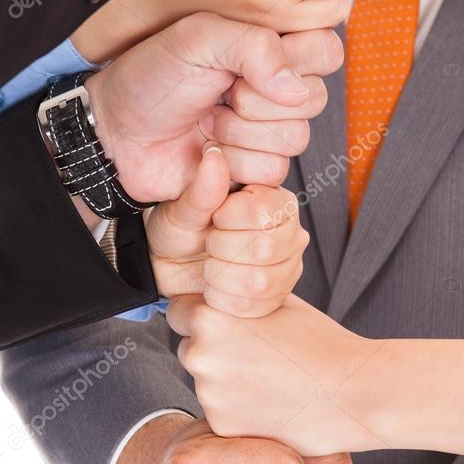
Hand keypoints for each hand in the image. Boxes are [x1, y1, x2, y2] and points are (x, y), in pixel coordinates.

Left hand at [83, 13, 341, 203]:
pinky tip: (206, 150)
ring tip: (207, 121)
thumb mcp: (198, 38)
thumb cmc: (151, 78)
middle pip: (314, 99)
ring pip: (295, 138)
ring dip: (240, 133)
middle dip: (256, 99)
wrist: (117, 133)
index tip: (249, 61)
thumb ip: (256, 45)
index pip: (326, 51)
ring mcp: (267, 132)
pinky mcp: (255, 170)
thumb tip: (296, 88)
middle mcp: (277, 90)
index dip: (297, 59)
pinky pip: (274, 171)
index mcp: (271, 48)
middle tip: (218, 93)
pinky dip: (232, 162)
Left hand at [147, 144, 309, 316]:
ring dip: (221, 276)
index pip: (262, 211)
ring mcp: (289, 264)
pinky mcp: (279, 294)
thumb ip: (202, 188)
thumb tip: (215, 157)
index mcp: (273, 198)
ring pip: (260, 281)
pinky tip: (216, 287)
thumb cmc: (181, 231)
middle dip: (221, 250)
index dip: (227, 219)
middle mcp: (290, 229)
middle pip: (264, 248)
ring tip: (211, 265)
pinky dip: (224, 299)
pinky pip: (255, 306)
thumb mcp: (183, 209)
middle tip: (209, 243)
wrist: (173, 267)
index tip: (212, 218)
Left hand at [167, 293, 387, 455]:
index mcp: (210, 317)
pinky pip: (220, 410)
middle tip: (257, 351)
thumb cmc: (320, 341)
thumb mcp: (275, 301)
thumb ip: (236, 297)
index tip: (230, 322)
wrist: (353, 392)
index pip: (180, 310)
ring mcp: (208, 394)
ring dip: (226, 379)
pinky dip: (238, 407)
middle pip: (190, 346)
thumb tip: (217, 290)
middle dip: (214, 348)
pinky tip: (272, 399)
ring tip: (271, 377)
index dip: (205, 313)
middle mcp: (200, 355)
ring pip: (206, 380)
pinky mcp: (221, 425)